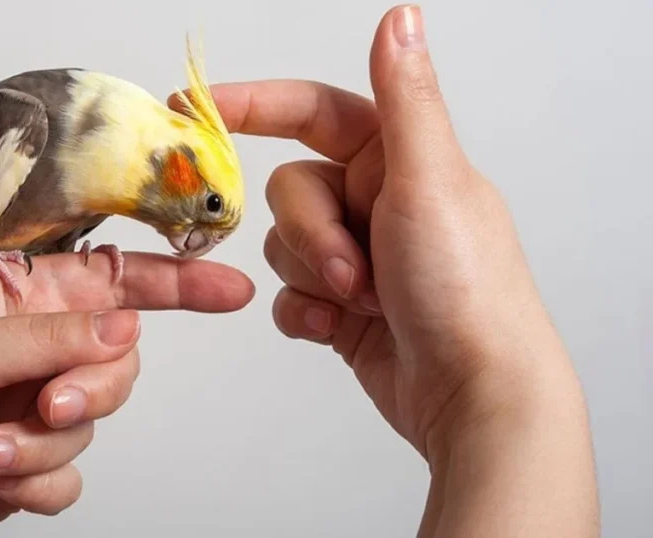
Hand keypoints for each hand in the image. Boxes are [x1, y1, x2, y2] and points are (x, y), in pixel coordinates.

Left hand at [0, 252, 252, 537]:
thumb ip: (51, 338)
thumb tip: (125, 327)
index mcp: (9, 298)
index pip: (106, 279)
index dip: (172, 281)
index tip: (227, 288)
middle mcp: (25, 348)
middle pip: (114, 357)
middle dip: (93, 383)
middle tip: (49, 399)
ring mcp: (24, 408)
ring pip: (93, 418)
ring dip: (46, 437)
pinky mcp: (19, 465)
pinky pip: (68, 471)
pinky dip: (36, 478)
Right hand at [172, 4, 596, 535]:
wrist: (472, 394)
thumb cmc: (468, 289)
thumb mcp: (432, 180)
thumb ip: (404, 99)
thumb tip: (399, 18)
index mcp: (399, 159)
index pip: (312, 110)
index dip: (255, 105)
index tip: (198, 107)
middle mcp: (375, 201)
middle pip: (289, 189)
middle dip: (310, 233)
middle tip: (352, 269)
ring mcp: (356, 256)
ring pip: (282, 245)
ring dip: (312, 276)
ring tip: (360, 301)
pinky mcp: (341, 306)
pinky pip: (286, 295)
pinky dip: (305, 313)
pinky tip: (339, 328)